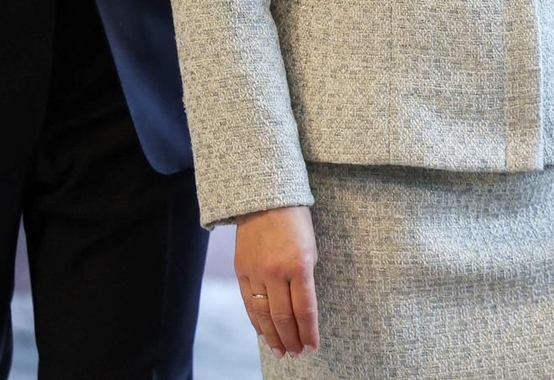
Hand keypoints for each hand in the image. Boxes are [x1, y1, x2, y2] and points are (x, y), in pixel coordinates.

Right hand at [232, 205, 320, 358]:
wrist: (264, 198)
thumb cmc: (295, 222)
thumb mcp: (310, 248)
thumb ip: (306, 278)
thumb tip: (302, 309)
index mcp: (299, 265)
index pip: (305, 309)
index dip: (309, 332)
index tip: (312, 346)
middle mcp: (276, 271)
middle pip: (283, 317)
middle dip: (292, 339)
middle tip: (297, 354)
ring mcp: (255, 272)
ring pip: (263, 315)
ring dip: (273, 337)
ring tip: (281, 351)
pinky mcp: (241, 270)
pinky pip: (248, 303)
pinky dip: (256, 322)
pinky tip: (263, 333)